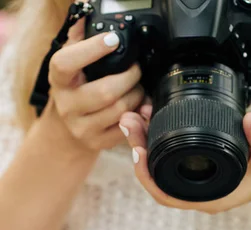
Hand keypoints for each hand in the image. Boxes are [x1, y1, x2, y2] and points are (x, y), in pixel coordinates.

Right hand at [46, 21, 145, 152]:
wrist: (68, 130)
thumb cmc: (75, 89)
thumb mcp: (72, 65)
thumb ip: (79, 39)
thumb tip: (85, 14)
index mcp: (59, 81)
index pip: (66, 63)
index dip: (91, 50)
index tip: (112, 40)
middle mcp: (67, 106)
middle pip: (106, 92)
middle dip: (130, 77)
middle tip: (136, 70)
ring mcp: (82, 128)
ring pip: (120, 110)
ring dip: (137, 96)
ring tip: (138, 88)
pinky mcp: (97, 143)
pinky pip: (127, 127)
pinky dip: (139, 114)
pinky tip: (139, 106)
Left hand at [119, 110, 250, 214]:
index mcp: (208, 197)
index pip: (166, 195)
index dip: (147, 176)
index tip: (136, 152)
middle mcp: (196, 193)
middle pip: (156, 176)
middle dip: (139, 148)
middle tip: (129, 121)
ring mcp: (193, 182)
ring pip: (159, 166)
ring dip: (144, 141)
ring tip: (135, 113)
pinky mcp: (194, 169)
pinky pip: (169, 157)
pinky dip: (158, 139)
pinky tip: (152, 117)